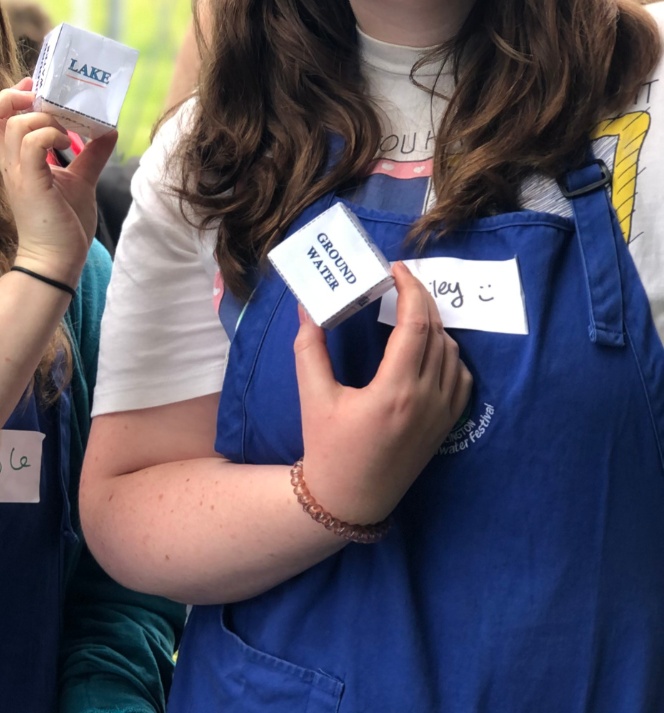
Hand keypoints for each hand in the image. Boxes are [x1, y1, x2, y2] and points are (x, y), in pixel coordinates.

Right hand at [0, 79, 116, 285]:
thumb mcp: (80, 181)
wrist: (57, 262)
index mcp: (17, 161)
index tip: (36, 88)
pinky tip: (66, 143)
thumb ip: (91, 155)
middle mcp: (11, 164)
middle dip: (12, 97)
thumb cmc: (63, 226)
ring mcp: (18, 174)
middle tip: (41, 98)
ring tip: (65, 129)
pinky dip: (50, 134)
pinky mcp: (31, 184)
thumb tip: (110, 130)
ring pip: (15, 125)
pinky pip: (32, 144)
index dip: (11, 97)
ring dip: (42, 117)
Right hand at [293, 262, 472, 525]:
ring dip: (434, 324)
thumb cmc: (328, 446)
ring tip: (409, 310)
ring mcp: (442, 414)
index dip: (410, 290)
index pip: (415, 325)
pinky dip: (448, 353)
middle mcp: (426, 400)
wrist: (350, 499)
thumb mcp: (313, 395)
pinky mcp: (447, 425)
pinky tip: (427, 346)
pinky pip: (460, 377)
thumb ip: (310, 347)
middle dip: (422, 299)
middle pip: (437, 332)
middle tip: (402, 280)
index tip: (396, 270)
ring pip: (452, 352)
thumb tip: (308, 307)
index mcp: (394, 391)